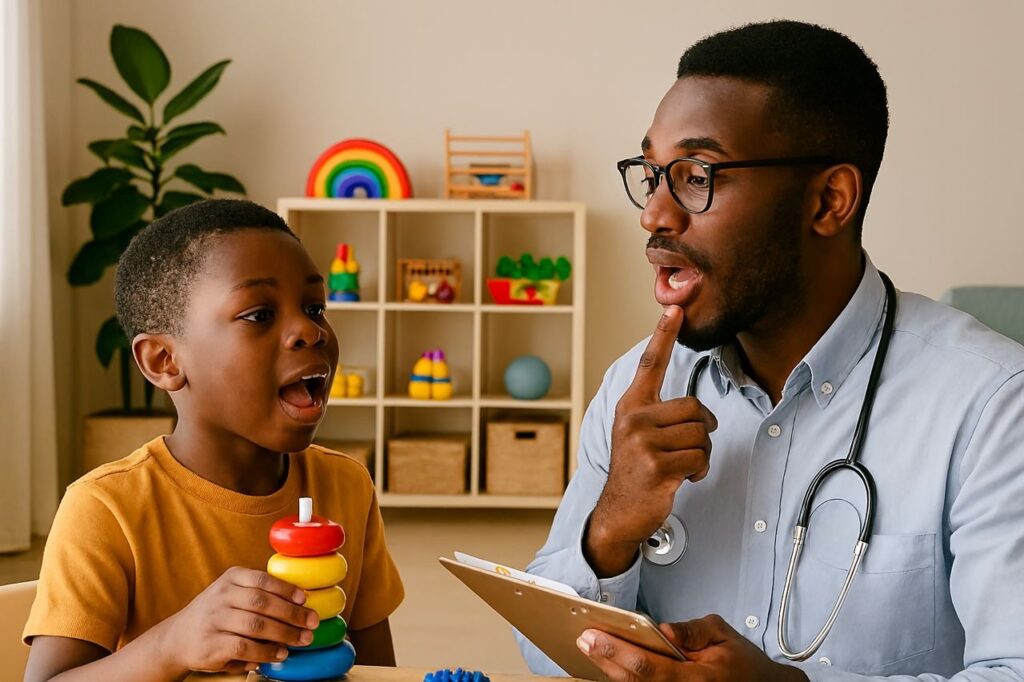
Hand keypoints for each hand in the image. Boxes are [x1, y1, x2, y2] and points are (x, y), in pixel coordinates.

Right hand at [152, 566, 319, 675]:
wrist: (177, 638)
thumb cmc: (217, 614)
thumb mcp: (233, 594)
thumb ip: (260, 594)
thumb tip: (301, 605)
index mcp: (231, 578)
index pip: (262, 579)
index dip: (286, 589)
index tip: (305, 599)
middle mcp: (221, 595)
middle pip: (262, 602)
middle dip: (292, 613)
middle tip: (311, 623)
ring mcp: (214, 619)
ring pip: (256, 625)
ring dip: (284, 633)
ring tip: (301, 640)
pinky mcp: (211, 644)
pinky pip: (245, 646)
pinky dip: (266, 651)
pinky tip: (279, 654)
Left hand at [577, 614, 806, 681]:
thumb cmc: (743, 664)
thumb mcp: (722, 634)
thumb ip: (692, 630)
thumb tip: (663, 629)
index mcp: (698, 677)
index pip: (649, 667)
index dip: (617, 652)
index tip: (594, 636)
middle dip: (605, 660)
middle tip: (584, 640)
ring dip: (610, 671)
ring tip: (591, 650)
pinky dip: (625, 680)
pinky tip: (610, 666)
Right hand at [586, 306, 717, 575]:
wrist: (620, 512)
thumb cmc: (638, 470)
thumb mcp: (640, 435)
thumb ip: (661, 415)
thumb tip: (699, 411)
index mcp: (631, 406)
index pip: (650, 364)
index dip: (663, 335)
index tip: (674, 309)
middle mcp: (633, 419)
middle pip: (694, 408)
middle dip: (702, 431)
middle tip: (686, 450)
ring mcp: (642, 442)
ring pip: (700, 435)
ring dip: (700, 455)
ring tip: (680, 466)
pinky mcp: (654, 465)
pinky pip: (699, 458)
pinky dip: (699, 471)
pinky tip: (681, 479)